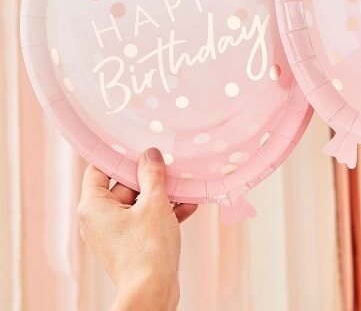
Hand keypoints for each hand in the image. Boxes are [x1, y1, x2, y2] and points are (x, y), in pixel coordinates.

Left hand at [78, 148, 196, 310]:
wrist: (153, 293)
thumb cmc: (147, 250)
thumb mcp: (154, 203)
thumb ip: (152, 175)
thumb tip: (150, 155)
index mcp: (93, 207)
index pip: (99, 170)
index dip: (119, 157)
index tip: (139, 146)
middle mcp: (99, 220)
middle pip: (123, 185)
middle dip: (149, 177)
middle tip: (169, 165)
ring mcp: (115, 233)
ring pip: (138, 203)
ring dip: (162, 195)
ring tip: (184, 185)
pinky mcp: (131, 244)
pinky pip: (146, 220)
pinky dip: (164, 212)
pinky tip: (188, 205)